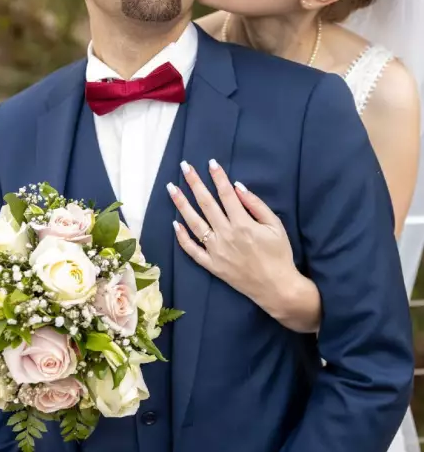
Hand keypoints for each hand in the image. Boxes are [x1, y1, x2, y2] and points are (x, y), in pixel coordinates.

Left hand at [167, 159, 320, 331]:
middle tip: (184, 167)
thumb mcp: (275, 226)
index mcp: (243, 224)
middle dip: (194, 183)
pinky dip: (182, 238)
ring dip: (182, 204)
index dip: (218, 177)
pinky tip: (175, 224)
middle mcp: (226, 235)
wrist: (277, 288)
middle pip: (206, 204)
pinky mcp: (212, 265)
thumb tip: (238, 187)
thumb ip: (256, 205)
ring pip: (194, 223)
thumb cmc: (280, 255)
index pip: (226, 194)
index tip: (210, 163)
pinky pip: (192, 250)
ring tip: (172, 188)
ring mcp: (216, 251)